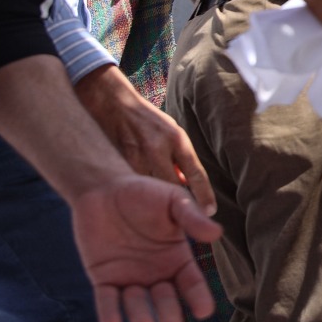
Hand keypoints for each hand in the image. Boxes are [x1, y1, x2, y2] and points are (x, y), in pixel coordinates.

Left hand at [71, 175, 222, 321]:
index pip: (191, 283)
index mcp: (177, 258)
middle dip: (169, 314)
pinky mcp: (103, 279)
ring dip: (140, 314)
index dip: (198, 297)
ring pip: (136, 303)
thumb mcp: (173, 201)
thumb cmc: (144, 193)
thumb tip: (217, 234)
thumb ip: (192, 218)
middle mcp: (156, 273)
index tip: (204, 311)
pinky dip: (109, 311)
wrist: (104, 188)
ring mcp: (129, 278)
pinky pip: (107, 299)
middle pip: (166, 300)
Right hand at [74, 65, 214, 213]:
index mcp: (176, 139)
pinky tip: (137, 198)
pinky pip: (133, 185)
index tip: (209, 212)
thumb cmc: (147, 120)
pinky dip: (138, 193)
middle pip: (173, 187)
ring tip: (158, 211)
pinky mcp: (118, 163)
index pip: (196, 173)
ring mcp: (136, 157)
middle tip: (184, 217)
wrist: (112, 103)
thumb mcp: (171, 132)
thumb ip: (181, 158)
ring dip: (156, 200)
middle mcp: (158, 148)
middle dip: (179, 203)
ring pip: (151, 189)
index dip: (204, 195)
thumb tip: (187, 184)